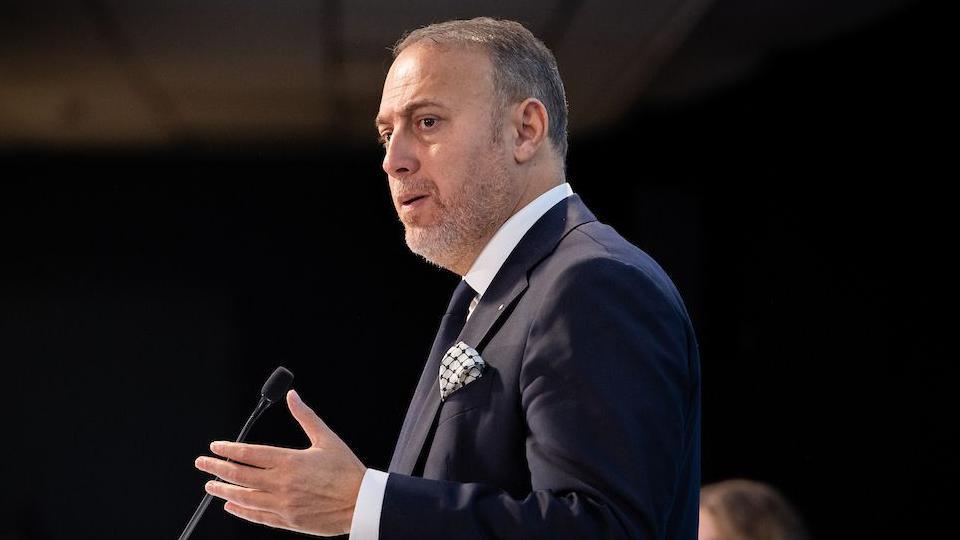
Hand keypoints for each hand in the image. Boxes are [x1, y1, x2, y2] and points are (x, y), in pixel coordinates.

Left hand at [195, 389, 366, 535]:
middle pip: (240, 475)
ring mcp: (282, 503)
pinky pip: (257, 516)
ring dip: (224, 490)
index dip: (229, 450)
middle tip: (201, 463)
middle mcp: (281, 483)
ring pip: (244, 497)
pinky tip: (230, 506)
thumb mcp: (327, 438)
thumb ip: (305, 417)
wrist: (361, 502)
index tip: (215, 447)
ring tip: (210, 485)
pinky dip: (241, 511)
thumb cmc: (347, 471)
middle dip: (216, 468)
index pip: (249, 454)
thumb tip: (293, 396)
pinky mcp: (287, 520)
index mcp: (289, 461)